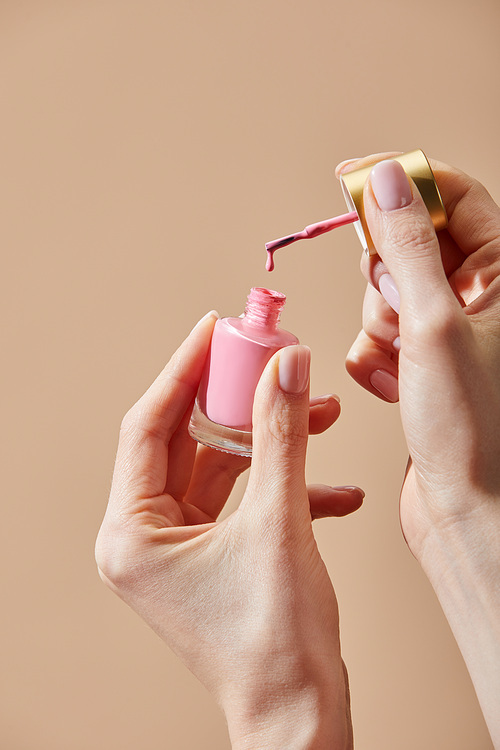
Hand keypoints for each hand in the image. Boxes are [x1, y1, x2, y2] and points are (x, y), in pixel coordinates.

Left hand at [95, 312, 361, 748]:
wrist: (300, 712)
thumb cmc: (276, 642)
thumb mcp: (280, 522)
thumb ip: (282, 435)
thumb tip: (286, 366)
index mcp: (133, 532)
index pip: (149, 425)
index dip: (184, 370)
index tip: (215, 328)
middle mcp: (143, 537)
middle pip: (186, 440)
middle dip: (237, 401)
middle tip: (272, 361)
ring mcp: (176, 546)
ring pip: (219, 465)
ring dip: (270, 441)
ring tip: (320, 415)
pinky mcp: (209, 553)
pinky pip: (239, 498)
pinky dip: (281, 486)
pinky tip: (335, 491)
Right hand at [339, 154, 499, 744]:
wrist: (468, 513)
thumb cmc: (471, 428)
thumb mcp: (434, 324)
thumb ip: (408, 246)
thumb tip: (385, 180)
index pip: (455, 197)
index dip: (402, 182)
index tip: (349, 178)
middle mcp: (483, 300)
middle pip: (415, 243)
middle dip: (387, 274)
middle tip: (392, 304)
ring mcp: (451, 333)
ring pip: (390, 291)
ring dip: (379, 322)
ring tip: (398, 361)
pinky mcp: (423, 364)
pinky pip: (381, 334)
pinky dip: (374, 356)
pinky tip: (391, 386)